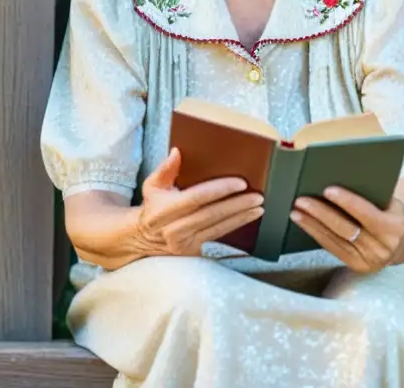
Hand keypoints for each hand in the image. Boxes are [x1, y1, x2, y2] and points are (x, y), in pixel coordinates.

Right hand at [135, 147, 263, 256]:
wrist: (144, 238)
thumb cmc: (154, 207)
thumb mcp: (153, 186)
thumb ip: (165, 169)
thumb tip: (177, 152)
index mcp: (164, 211)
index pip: (197, 198)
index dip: (220, 190)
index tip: (240, 183)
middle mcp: (173, 229)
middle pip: (211, 214)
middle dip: (237, 205)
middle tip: (258, 196)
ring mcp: (184, 243)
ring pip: (218, 227)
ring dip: (241, 216)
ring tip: (259, 206)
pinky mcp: (193, 251)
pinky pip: (218, 236)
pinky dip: (235, 225)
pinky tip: (249, 217)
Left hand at [290, 187, 403, 272]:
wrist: (399, 243)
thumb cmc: (390, 215)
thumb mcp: (391, 204)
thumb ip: (373, 196)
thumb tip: (342, 177)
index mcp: (393, 227)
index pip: (366, 213)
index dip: (347, 201)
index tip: (327, 190)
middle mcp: (382, 247)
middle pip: (346, 228)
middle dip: (321, 213)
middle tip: (302, 200)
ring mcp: (369, 260)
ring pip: (335, 240)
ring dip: (312, 225)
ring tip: (296, 211)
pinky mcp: (356, 266)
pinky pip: (333, 249)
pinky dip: (317, 234)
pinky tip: (304, 223)